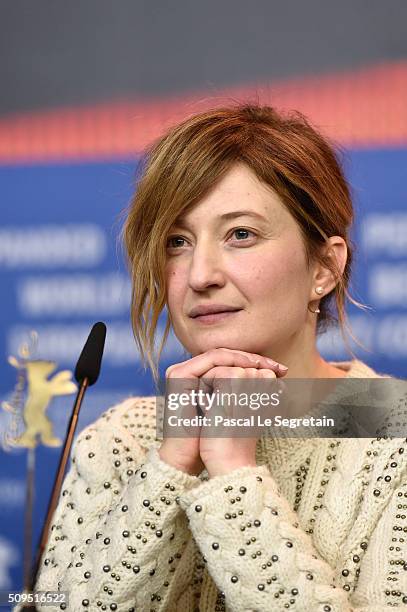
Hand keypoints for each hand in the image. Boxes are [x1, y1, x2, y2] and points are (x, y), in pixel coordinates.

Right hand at [158, 348, 286, 475]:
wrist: (195, 454)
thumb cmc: (218, 436)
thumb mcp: (240, 410)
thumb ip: (251, 392)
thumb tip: (280, 382)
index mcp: (203, 378)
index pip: (231, 362)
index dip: (256, 364)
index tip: (282, 372)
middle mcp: (192, 372)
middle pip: (228, 356)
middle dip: (255, 360)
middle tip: (277, 367)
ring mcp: (184, 372)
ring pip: (222, 354)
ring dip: (245, 358)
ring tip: (263, 365)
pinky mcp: (179, 376)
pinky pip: (211, 358)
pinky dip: (232, 359)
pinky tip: (249, 366)